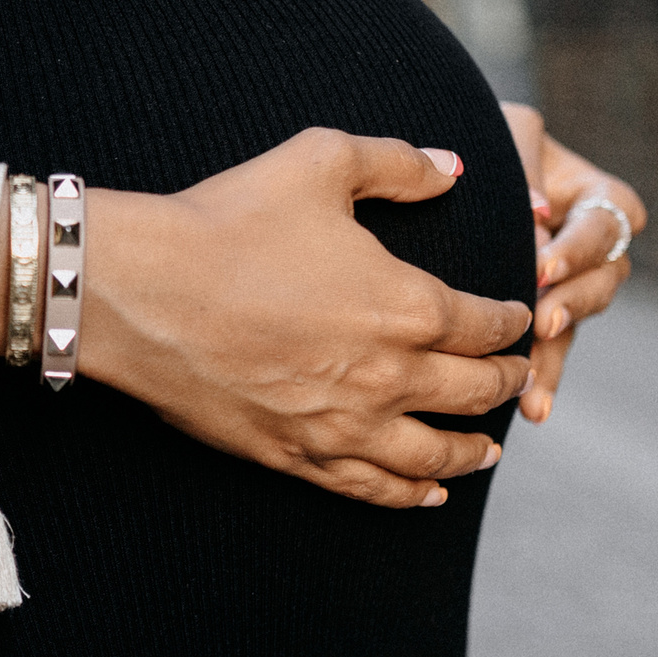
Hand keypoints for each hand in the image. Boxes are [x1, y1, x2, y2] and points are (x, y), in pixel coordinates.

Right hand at [79, 129, 532, 508]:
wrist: (138, 292)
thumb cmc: (226, 220)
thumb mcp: (319, 162)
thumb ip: (398, 162)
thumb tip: (452, 168)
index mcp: (408, 305)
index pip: (488, 323)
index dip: (513, 319)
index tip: (519, 315)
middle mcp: (389, 376)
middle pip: (473, 390)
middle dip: (505, 380)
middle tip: (517, 375)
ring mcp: (342, 425)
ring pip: (434, 453)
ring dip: (472, 450)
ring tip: (489, 449)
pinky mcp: (294, 454)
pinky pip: (371, 488)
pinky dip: (409, 494)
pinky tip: (427, 493)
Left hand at [501, 103, 647, 423]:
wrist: (433, 176)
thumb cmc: (475, 141)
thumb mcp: (504, 137)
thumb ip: (523, 168)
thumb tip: (535, 215)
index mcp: (589, 191)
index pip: (612, 216)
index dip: (583, 244)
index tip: (543, 262)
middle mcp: (583, 240)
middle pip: (606, 275)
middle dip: (577, 299)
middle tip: (545, 320)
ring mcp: (562, 281)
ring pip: (576, 320)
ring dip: (558, 351)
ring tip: (534, 384)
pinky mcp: (534, 315)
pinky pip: (549, 349)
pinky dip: (543, 377)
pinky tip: (534, 410)